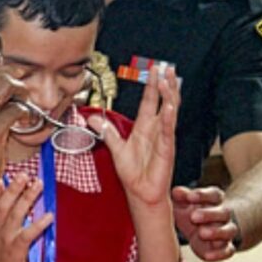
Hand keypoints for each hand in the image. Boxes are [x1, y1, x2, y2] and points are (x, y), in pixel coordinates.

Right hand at [0, 66, 29, 201]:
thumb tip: (3, 91)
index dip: (5, 70)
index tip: (18, 74)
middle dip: (15, 76)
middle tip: (25, 87)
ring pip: (6, 86)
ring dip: (21, 92)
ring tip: (25, 103)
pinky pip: (16, 109)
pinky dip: (25, 113)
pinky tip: (25, 121)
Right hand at [0, 175, 52, 261]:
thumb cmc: (0, 250)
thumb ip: (1, 209)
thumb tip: (8, 190)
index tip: (0, 176)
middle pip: (4, 204)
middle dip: (14, 188)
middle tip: (24, 174)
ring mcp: (6, 237)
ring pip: (16, 214)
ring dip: (27, 198)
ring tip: (37, 185)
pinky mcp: (16, 249)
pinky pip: (28, 235)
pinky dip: (38, 225)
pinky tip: (49, 216)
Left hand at [88, 66, 179, 206]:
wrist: (140, 193)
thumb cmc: (132, 173)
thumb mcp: (115, 148)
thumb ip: (106, 131)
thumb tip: (92, 118)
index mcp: (145, 127)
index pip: (150, 102)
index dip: (152, 86)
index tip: (155, 70)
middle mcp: (156, 130)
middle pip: (164, 102)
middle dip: (166, 85)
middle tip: (168, 68)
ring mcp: (163, 139)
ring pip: (169, 113)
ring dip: (170, 97)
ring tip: (169, 81)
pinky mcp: (165, 151)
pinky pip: (167, 133)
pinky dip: (168, 120)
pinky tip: (170, 108)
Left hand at [172, 185, 238, 261]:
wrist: (199, 231)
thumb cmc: (188, 211)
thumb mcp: (181, 202)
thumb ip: (180, 196)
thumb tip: (177, 192)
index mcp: (213, 200)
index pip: (214, 194)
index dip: (203, 195)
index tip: (190, 197)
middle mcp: (223, 215)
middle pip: (223, 212)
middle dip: (209, 214)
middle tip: (194, 216)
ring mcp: (226, 231)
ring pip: (228, 231)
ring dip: (217, 232)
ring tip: (202, 233)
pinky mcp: (225, 248)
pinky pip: (228, 251)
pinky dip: (219, 254)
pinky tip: (207, 255)